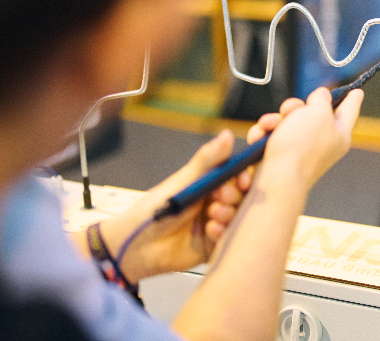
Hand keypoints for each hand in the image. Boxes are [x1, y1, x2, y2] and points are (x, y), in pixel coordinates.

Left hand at [93, 130, 252, 281]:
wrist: (135, 245)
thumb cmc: (154, 209)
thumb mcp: (184, 181)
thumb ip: (208, 160)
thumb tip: (227, 134)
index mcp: (208, 184)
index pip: (236, 176)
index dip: (244, 176)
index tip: (243, 178)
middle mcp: (214, 203)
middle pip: (241, 197)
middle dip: (234, 195)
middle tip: (221, 196)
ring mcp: (214, 224)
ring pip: (237, 217)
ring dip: (228, 213)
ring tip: (212, 213)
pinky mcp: (213, 245)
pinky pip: (228, 238)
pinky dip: (222, 232)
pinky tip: (209, 229)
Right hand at [247, 87, 363, 194]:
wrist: (277, 180)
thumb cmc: (301, 147)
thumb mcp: (319, 113)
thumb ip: (322, 100)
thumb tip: (322, 97)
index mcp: (340, 134)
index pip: (349, 110)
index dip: (352, 97)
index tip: (357, 90)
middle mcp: (324, 143)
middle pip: (313, 113)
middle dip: (296, 107)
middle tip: (290, 110)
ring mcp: (302, 151)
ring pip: (288, 123)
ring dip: (275, 120)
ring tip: (270, 126)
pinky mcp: (282, 158)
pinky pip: (273, 136)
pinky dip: (265, 134)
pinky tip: (260, 136)